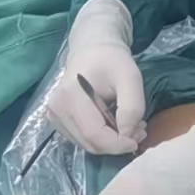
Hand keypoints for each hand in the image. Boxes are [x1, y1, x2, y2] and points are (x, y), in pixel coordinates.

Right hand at [47, 0, 146, 153]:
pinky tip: (115, 124)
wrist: (92, 50)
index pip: (94, 135)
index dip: (118, 144)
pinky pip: (82, 139)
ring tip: (130, 124)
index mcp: (70, 96)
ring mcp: (54, 116)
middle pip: (90, 143)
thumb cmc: (112, 60)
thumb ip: (132, 107)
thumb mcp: (131, 77)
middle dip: (118, 143)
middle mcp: (57, 109)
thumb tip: (127, 136)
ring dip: (111, 142)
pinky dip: (102, 138)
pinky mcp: (58, 120)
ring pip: (87, 144)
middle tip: (139, 130)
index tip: (139, 139)